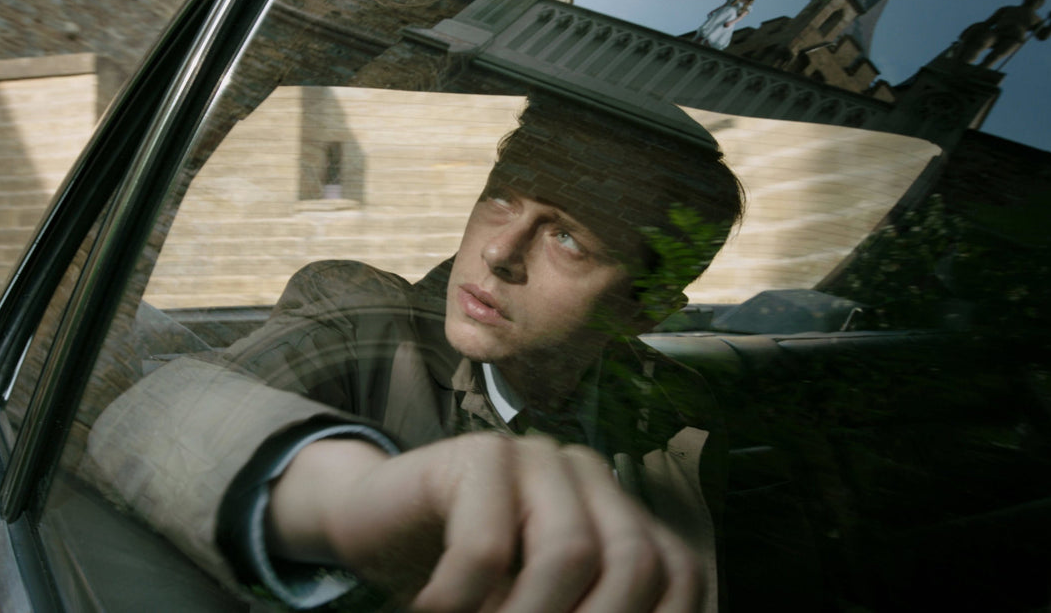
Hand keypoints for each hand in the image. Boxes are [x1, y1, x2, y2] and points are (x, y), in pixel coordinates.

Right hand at [267, 433, 701, 611]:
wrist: (371, 525)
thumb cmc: (463, 584)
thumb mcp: (536, 605)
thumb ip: (583, 611)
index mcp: (619, 511)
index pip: (679, 575)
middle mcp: (588, 475)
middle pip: (634, 562)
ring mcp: (534, 455)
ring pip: (568, 550)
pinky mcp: (476, 454)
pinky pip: (486, 546)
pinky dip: (458, 600)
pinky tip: (429, 611)